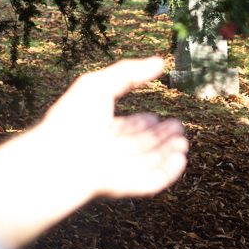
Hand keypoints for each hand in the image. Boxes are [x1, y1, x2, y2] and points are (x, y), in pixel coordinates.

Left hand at [34, 57, 188, 200]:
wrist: (65, 158)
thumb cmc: (75, 120)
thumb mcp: (100, 85)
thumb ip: (130, 72)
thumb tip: (159, 62)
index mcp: (99, 130)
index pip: (125, 128)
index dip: (142, 122)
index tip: (157, 116)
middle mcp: (110, 151)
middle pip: (140, 145)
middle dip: (161, 137)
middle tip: (178, 126)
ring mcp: (119, 170)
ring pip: (149, 163)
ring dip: (167, 153)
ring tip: (183, 141)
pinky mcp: (129, 186)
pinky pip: (153, 181)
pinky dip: (169, 172)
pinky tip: (180, 159)